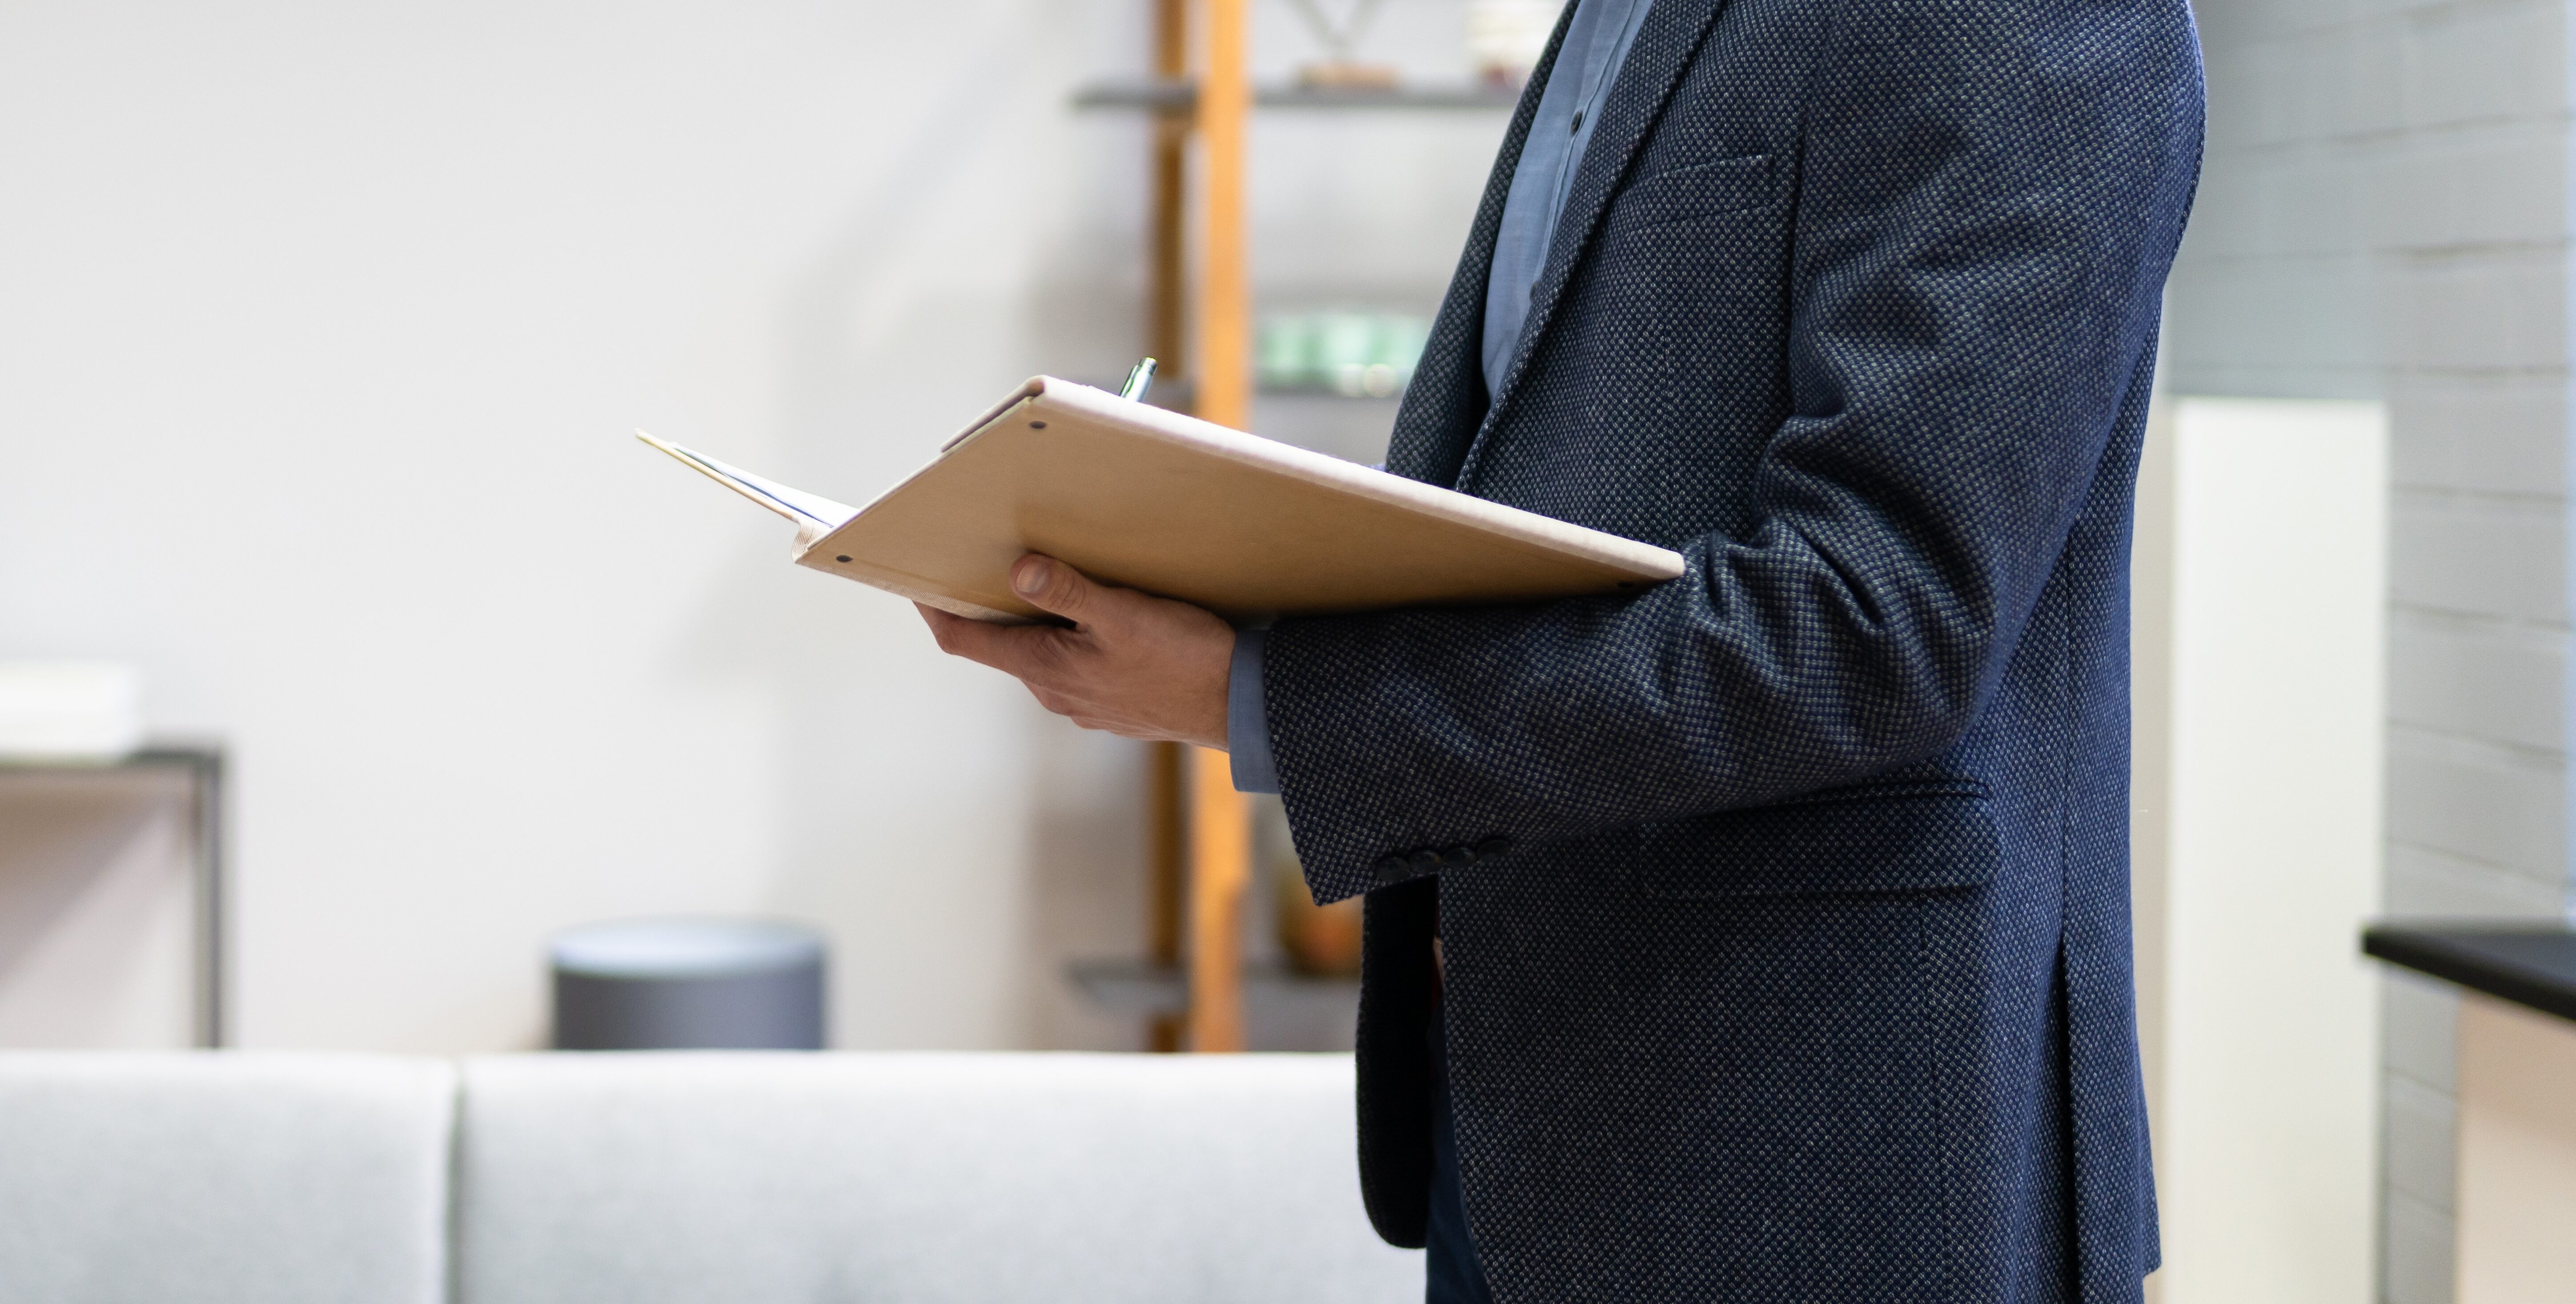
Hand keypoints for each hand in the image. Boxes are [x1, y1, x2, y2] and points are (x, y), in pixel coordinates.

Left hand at [917, 555, 1233, 748]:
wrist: (1240, 706)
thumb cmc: (1185, 660)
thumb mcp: (1123, 613)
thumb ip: (1066, 592)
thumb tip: (1017, 571)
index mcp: (1045, 669)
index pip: (964, 640)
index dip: (932, 608)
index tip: (912, 579)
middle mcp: (1055, 693)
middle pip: (1002, 645)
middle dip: (988, 606)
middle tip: (984, 561)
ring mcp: (1084, 703)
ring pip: (1041, 655)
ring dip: (1035, 622)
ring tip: (1046, 578)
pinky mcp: (1113, 703)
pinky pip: (1075, 666)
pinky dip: (1070, 638)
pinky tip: (1098, 616)